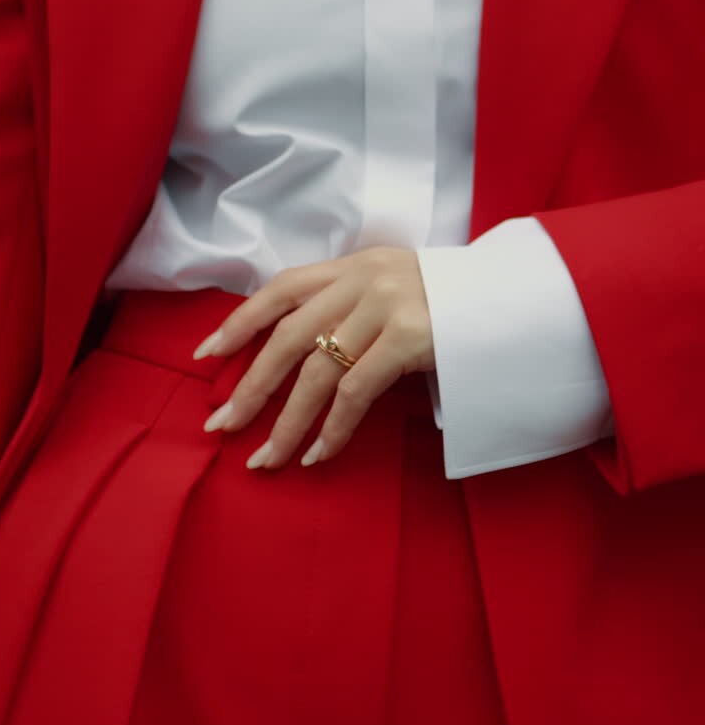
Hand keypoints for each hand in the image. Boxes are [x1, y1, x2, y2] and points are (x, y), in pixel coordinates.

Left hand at [193, 246, 434, 468]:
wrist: (517, 299)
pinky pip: (355, 394)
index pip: (281, 290)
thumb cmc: (453, 306)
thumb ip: (350, 306)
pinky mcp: (412, 338)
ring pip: (316, 373)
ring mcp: (388, 307)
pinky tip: (317, 454)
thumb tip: (297, 354)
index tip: (207, 356)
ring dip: (286, 423)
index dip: (239, 322)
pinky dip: (332, 430)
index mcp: (354, 265)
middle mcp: (364, 280)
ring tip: (266, 459)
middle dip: (251, 386)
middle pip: (287, 337)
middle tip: (222, 425)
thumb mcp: (396, 289)